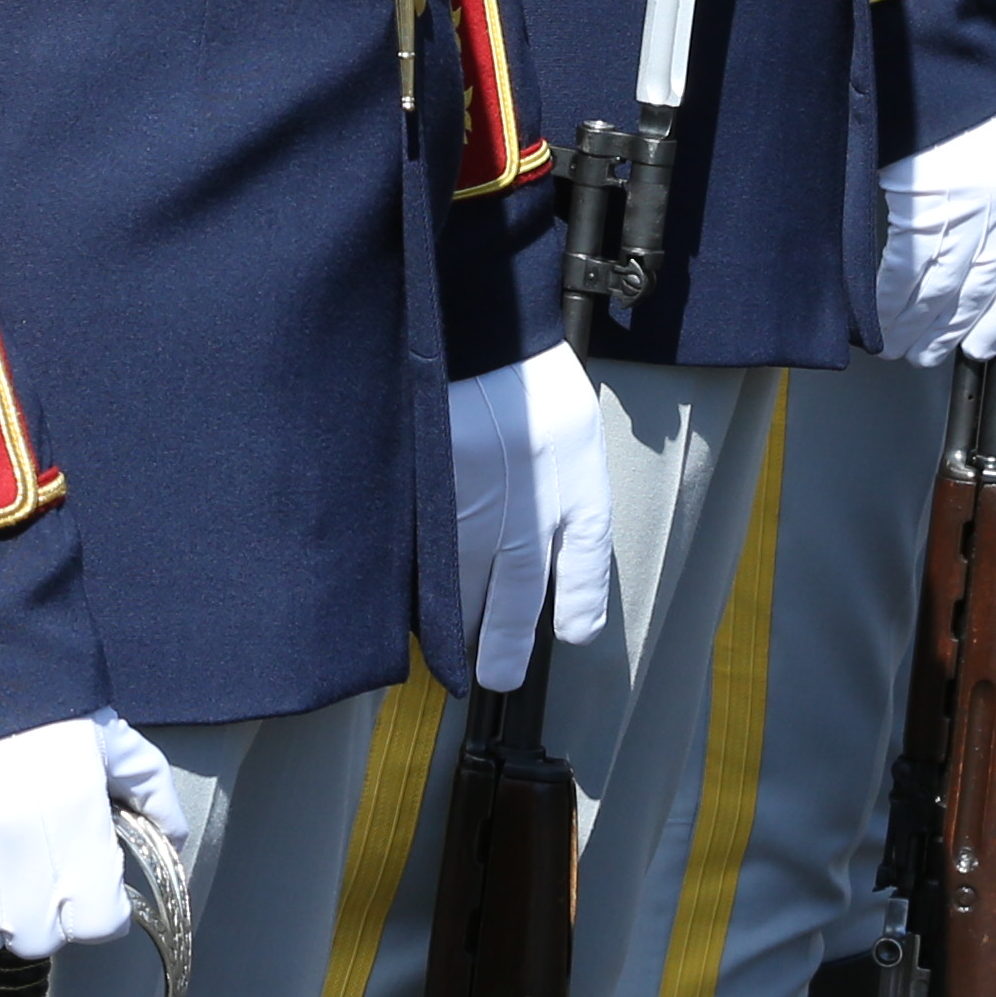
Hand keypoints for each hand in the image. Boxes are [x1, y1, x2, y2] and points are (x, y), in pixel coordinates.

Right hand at [0, 713, 174, 959]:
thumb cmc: (31, 696)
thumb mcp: (105, 732)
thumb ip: (149, 788)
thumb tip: (177, 839)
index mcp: (76, 821)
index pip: (100, 922)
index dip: (96, 906)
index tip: (83, 886)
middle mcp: (19, 852)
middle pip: (39, 938)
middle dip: (40, 910)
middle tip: (29, 869)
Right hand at [447, 344, 609, 694]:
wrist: (476, 320)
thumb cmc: (524, 367)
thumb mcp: (573, 424)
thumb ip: (569, 484)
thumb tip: (551, 542)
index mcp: (577, 483)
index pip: (585, 564)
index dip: (580, 606)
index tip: (574, 634)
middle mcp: (530, 506)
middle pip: (516, 597)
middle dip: (505, 644)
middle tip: (498, 676)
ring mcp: (474, 504)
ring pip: (461, 585)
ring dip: (454, 621)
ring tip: (450, 649)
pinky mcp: (426, 497)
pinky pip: (419, 557)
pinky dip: (415, 582)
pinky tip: (411, 598)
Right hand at [874, 99, 995, 364]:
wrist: (944, 60)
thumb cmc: (981, 98)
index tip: (983, 346)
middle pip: (982, 289)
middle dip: (954, 330)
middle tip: (931, 356)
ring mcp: (966, 209)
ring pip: (943, 286)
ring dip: (919, 324)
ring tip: (900, 347)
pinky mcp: (924, 201)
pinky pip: (909, 266)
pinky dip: (894, 299)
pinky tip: (882, 318)